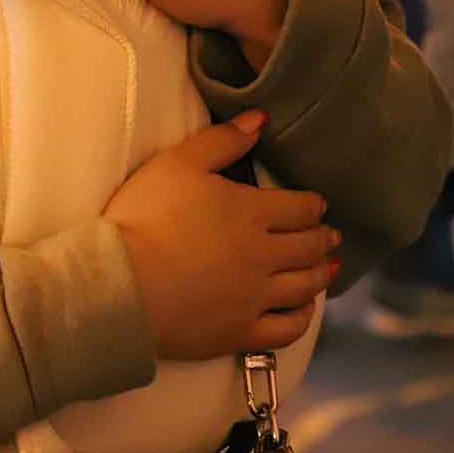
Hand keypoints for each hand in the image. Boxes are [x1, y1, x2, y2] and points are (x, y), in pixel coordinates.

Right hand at [105, 111, 339, 359]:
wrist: (122, 284)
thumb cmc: (145, 216)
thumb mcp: (179, 163)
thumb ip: (223, 139)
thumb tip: (261, 119)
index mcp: (252, 212)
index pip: (300, 207)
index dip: (313, 204)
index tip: (318, 205)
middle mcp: (264, 256)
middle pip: (308, 246)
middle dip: (323, 238)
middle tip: (330, 235)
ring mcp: (255, 298)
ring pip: (305, 285)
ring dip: (321, 274)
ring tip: (327, 268)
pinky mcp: (240, 333)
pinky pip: (287, 329)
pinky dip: (303, 317)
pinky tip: (305, 309)